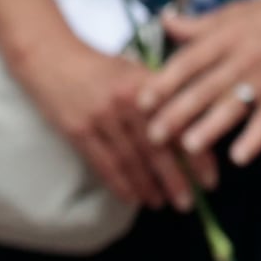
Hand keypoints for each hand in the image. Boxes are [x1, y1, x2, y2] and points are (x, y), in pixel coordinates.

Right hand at [11, 24, 186, 209]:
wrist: (51, 56)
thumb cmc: (99, 65)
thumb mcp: (135, 70)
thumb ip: (161, 95)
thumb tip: (188, 128)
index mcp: (147, 85)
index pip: (180, 126)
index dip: (198, 155)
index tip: (210, 178)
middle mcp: (126, 102)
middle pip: (157, 149)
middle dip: (175, 179)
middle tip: (188, 203)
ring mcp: (100, 118)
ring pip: (131, 160)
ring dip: (148, 186)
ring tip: (161, 204)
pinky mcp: (77, 130)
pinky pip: (103, 163)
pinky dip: (119, 183)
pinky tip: (131, 197)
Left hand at [140, 0, 260, 177]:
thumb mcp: (232, 12)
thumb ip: (196, 24)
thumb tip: (164, 21)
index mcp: (224, 38)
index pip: (187, 63)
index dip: (163, 83)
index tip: (141, 101)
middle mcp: (242, 60)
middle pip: (203, 90)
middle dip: (176, 114)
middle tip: (153, 135)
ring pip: (232, 107)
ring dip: (210, 128)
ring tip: (189, 145)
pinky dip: (255, 140)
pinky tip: (239, 157)